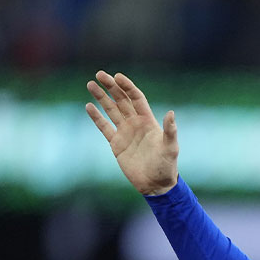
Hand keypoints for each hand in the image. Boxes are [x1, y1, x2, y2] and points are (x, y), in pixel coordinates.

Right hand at [86, 71, 178, 195]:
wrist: (155, 184)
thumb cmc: (166, 166)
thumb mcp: (171, 147)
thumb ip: (170, 130)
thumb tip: (171, 113)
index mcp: (148, 121)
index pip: (136, 98)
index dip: (127, 86)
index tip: (117, 76)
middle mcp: (136, 123)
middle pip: (121, 100)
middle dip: (111, 87)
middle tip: (100, 74)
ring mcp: (125, 132)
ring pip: (111, 110)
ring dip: (101, 98)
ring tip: (90, 84)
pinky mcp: (116, 144)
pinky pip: (104, 127)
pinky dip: (96, 117)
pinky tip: (89, 106)